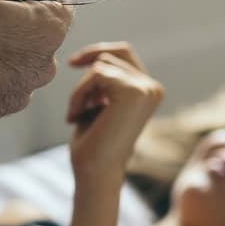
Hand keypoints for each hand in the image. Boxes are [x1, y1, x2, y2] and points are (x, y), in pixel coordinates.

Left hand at [66, 42, 163, 182]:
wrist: (94, 172)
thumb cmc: (92, 143)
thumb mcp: (98, 103)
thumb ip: (104, 80)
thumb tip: (98, 54)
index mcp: (149, 91)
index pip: (123, 53)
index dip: (96, 53)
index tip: (72, 63)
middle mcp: (153, 88)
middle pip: (112, 54)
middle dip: (86, 72)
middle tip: (74, 102)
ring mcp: (146, 89)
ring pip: (100, 65)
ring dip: (81, 90)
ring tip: (77, 115)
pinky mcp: (134, 92)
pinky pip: (95, 74)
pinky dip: (78, 94)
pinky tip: (75, 117)